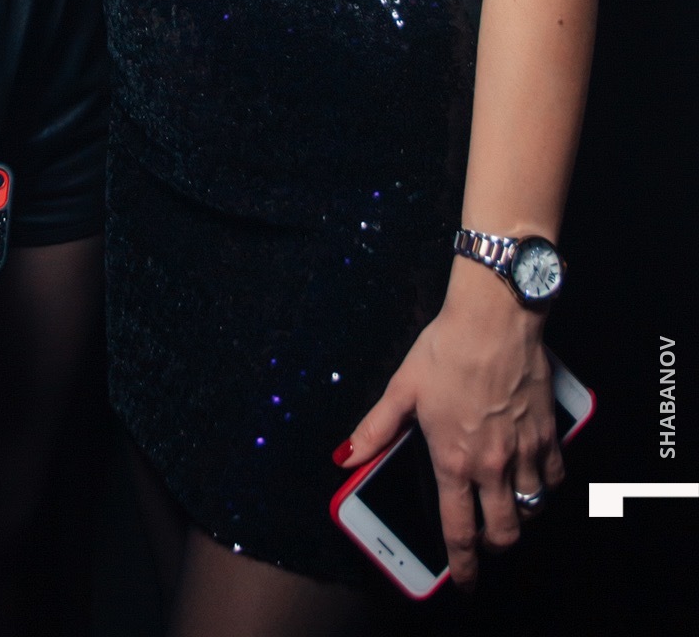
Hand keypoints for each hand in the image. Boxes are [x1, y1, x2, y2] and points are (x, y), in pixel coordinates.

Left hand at [339, 261, 563, 585]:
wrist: (493, 319)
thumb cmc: (445, 350)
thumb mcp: (401, 389)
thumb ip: (375, 430)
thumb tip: (345, 457)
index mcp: (453, 460)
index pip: (459, 530)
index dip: (462, 565)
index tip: (463, 582)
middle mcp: (492, 465)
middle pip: (504, 533)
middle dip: (494, 545)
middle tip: (485, 539)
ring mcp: (525, 450)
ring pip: (533, 510)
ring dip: (521, 517)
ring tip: (507, 507)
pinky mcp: (547, 432)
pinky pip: (555, 477)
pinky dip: (547, 485)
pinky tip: (535, 476)